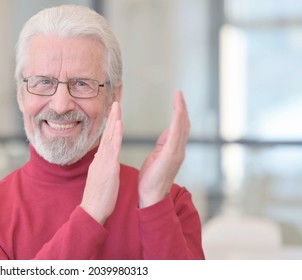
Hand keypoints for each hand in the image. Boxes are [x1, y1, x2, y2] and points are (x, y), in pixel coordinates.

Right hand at [80, 102, 122, 223]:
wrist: (92, 210)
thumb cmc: (98, 198)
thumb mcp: (100, 178)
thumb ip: (101, 166)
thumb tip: (102, 158)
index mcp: (99, 161)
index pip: (106, 139)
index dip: (110, 126)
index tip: (114, 114)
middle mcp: (100, 158)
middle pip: (106, 134)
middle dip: (111, 118)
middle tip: (115, 103)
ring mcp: (103, 162)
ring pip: (109, 137)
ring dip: (113, 120)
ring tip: (117, 107)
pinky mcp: (108, 167)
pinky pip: (113, 148)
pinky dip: (116, 135)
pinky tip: (118, 124)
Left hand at [138, 91, 189, 207]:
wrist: (150, 195)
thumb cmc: (151, 178)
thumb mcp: (157, 156)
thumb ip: (163, 144)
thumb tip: (167, 132)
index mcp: (173, 149)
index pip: (179, 127)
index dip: (179, 113)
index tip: (177, 99)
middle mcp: (179, 150)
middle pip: (183, 125)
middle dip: (182, 108)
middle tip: (180, 93)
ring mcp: (177, 152)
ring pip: (182, 127)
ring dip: (181, 111)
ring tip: (179, 97)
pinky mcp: (171, 155)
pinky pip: (176, 134)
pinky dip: (177, 121)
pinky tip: (177, 111)